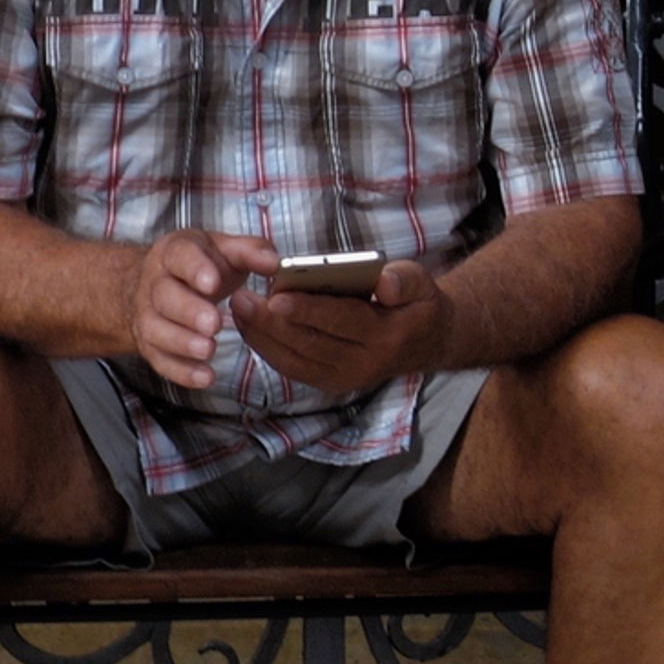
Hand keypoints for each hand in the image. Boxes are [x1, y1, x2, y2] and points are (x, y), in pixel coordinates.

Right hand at [133, 229, 276, 389]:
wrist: (158, 282)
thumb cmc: (200, 266)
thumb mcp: (224, 251)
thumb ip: (250, 252)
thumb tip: (273, 263)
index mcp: (174, 253)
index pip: (180, 256)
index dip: (194, 270)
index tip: (213, 283)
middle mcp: (155, 283)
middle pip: (164, 296)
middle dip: (188, 311)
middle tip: (213, 324)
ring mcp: (148, 315)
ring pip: (156, 329)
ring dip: (182, 342)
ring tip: (208, 349)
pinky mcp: (150, 345)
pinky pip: (160, 360)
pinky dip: (181, 371)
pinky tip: (205, 376)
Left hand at [233, 257, 447, 396]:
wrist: (424, 342)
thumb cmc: (414, 304)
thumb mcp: (420, 284)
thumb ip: (403, 280)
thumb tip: (384, 284)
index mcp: (386, 335)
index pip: (341, 321)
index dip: (307, 310)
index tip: (276, 297)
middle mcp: (363, 363)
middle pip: (310, 343)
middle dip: (272, 323)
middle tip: (242, 299)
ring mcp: (344, 378)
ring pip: (294, 360)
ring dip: (262, 336)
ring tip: (238, 308)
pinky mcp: (329, 383)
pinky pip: (291, 368)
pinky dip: (267, 348)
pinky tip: (248, 326)